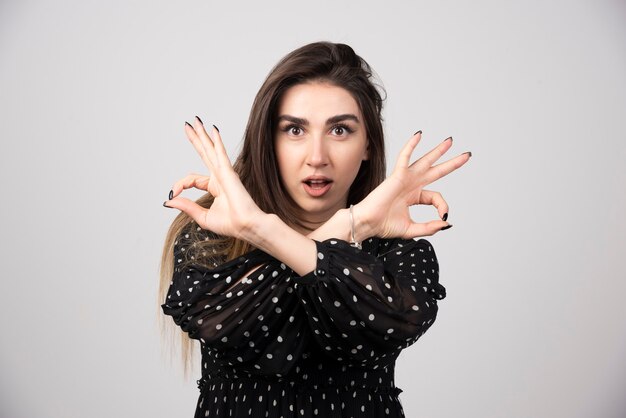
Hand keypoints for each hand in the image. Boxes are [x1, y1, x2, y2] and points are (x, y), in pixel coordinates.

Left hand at [164, 117, 265, 239]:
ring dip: (203, 135)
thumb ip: (186, 206)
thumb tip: (169, 201)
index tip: (172, 193)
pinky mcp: (229, 173)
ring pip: (211, 150)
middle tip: (188, 125)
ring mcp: (224, 173)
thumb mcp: (202, 216)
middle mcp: (220, 177)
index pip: (192, 179)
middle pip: (204, 153)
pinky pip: (220, 154)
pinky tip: (213, 130)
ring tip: (196, 121)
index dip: (179, 185)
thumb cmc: (231, 224)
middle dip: (196, 139)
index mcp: (215, 187)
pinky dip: (217, 142)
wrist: (246, 226)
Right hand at [355, 132, 470, 238]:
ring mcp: (405, 179)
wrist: (368, 223)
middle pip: (436, 171)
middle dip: (452, 163)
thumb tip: (446, 222)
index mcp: (414, 196)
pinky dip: (411, 145)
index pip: (436, 197)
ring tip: (450, 142)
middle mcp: (411, 185)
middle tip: (467, 156)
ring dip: (438, 151)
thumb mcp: (413, 229)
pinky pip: (405, 157)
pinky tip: (419, 135)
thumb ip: (430, 227)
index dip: (443, 207)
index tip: (443, 217)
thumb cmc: (384, 225)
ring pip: (425, 161)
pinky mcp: (397, 175)